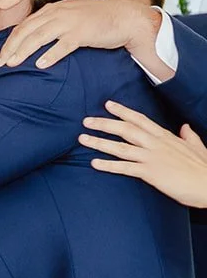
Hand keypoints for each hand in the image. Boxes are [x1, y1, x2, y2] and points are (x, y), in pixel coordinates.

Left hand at [0, 0, 164, 72]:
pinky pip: (63, 45)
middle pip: (26, 31)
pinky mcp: (84, 32)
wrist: (127, 16)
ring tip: (12, 65)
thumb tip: (33, 41)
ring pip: (39, 37)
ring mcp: (70, 22)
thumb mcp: (70, 17)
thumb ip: (52, 25)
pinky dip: (50, 55)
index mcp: (53, 10)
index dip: (9, 41)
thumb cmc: (97, 20)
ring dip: (23, 51)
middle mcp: (58, 13)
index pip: (24, 26)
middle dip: (10, 48)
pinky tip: (40, 65)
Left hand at [81, 101, 206, 206]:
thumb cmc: (204, 169)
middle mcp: (156, 144)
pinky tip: (94, 163)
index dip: (123, 111)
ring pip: (121, 147)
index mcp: (166, 137)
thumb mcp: (198, 147)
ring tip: (82, 138)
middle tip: (86, 120)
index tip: (107, 104)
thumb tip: (184, 127)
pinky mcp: (151, 173)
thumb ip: (189, 136)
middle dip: (104, 123)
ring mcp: (152, 158)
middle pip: (126, 129)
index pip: (140, 120)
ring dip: (99, 142)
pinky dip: (108, 165)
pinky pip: (125, 168)